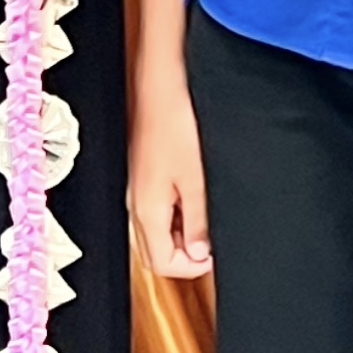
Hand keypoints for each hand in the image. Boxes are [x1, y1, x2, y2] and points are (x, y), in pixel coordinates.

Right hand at [127, 66, 211, 277]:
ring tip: (208, 212)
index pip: (162, 264)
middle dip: (186, 254)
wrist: (159, 86)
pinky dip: (178, 212)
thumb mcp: (197, 178)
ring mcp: (139, 190)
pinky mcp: (144, 175)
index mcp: (146, 212)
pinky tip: (197, 193)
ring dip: (183, 232)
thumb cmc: (175, 123)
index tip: (216, 253)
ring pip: (158, 231)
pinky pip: (158, 208)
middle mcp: (137, 205)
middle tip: (214, 239)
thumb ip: (198, 220)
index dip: (192, 267)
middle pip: (156, 252)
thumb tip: (200, 253)